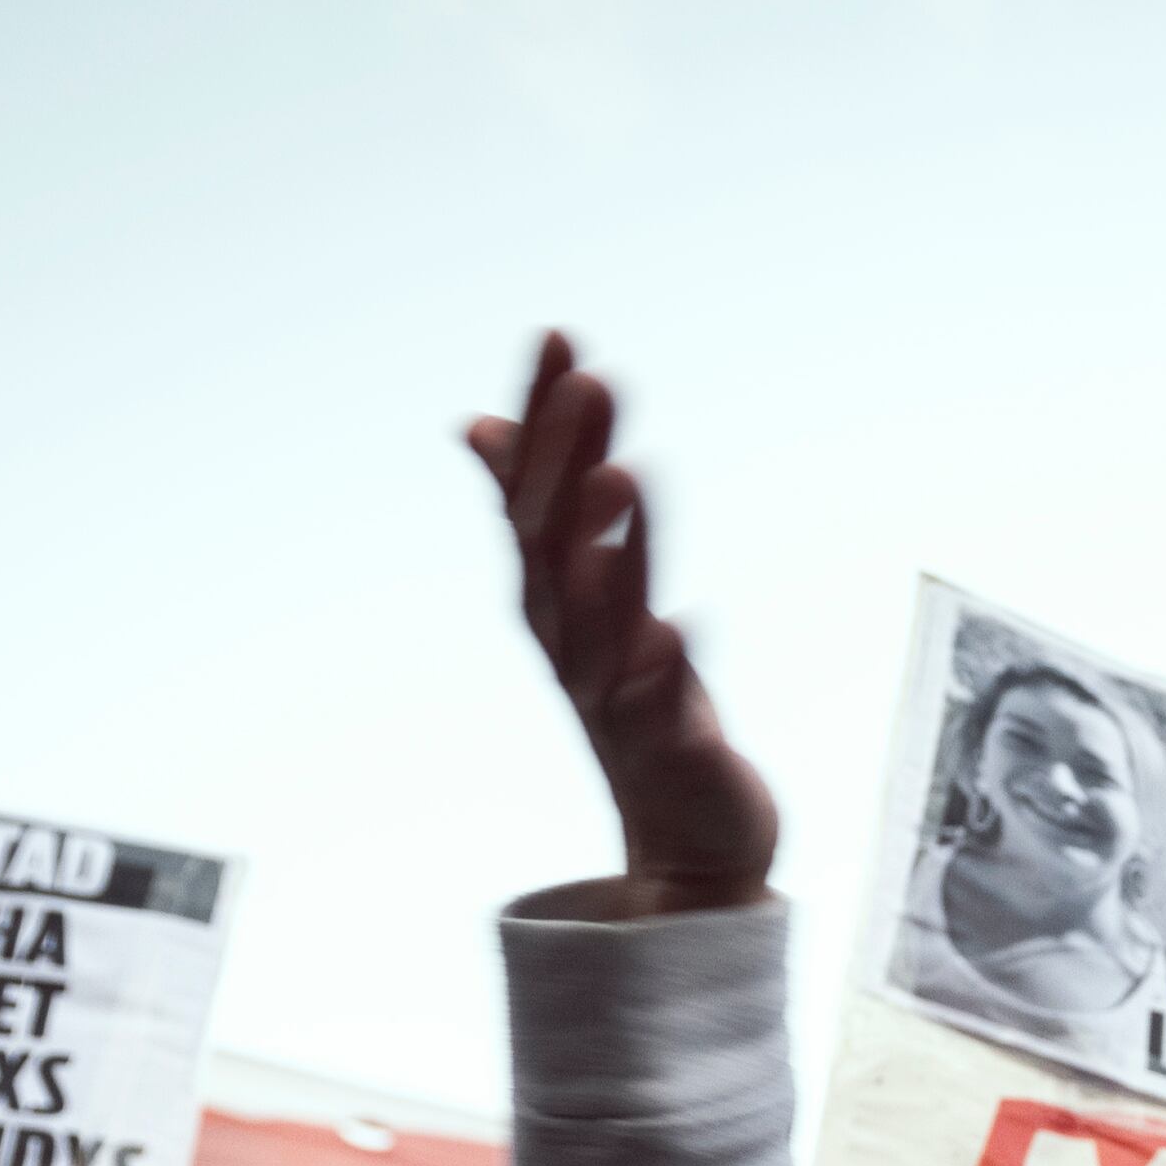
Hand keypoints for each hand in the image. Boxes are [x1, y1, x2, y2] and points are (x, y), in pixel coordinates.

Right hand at [467, 333, 775, 910]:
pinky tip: (678, 628)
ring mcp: (617, 695)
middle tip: (591, 382)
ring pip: (602, 619)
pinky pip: (658, 709)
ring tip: (622, 479)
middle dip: (571, 461)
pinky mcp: (669, 749)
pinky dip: (663, 670)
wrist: (684, 832)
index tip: (559, 334)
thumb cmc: (635, 700)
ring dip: (611, 549)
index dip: (543, 416)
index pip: (535, 491)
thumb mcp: (584, 597)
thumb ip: (537, 507)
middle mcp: (573, 638)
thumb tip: (480, 424)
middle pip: (558, 543)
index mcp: (553, 596)